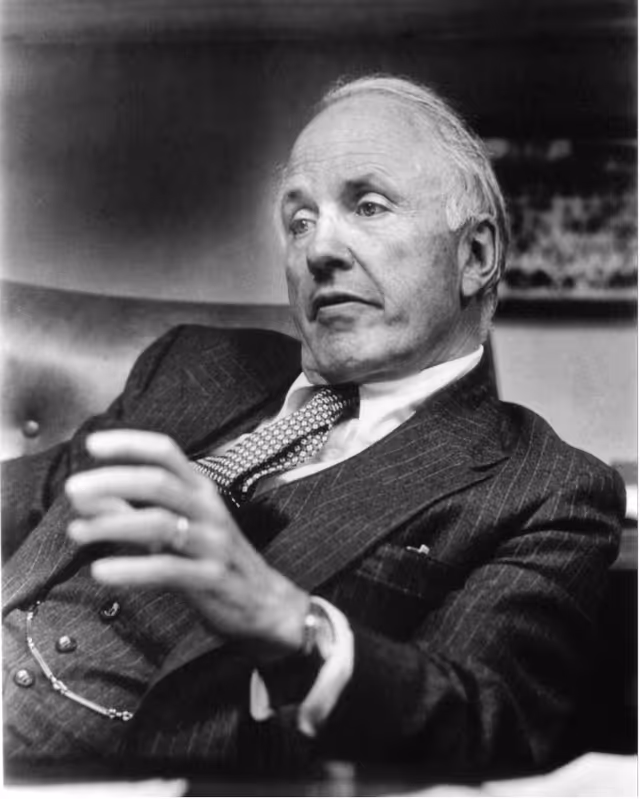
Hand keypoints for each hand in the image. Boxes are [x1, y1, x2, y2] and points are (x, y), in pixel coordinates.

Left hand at [65, 430, 308, 661]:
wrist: (264, 601)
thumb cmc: (212, 558)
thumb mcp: (174, 528)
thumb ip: (132, 511)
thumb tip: (86, 496)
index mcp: (201, 490)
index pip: (166, 453)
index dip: (130, 444)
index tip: (92, 445)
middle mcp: (208, 509)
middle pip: (159, 483)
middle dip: (112, 482)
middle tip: (73, 489)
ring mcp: (212, 542)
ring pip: (159, 523)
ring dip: (112, 525)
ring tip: (76, 532)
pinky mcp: (211, 578)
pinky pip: (167, 569)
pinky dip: (131, 569)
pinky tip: (101, 571)